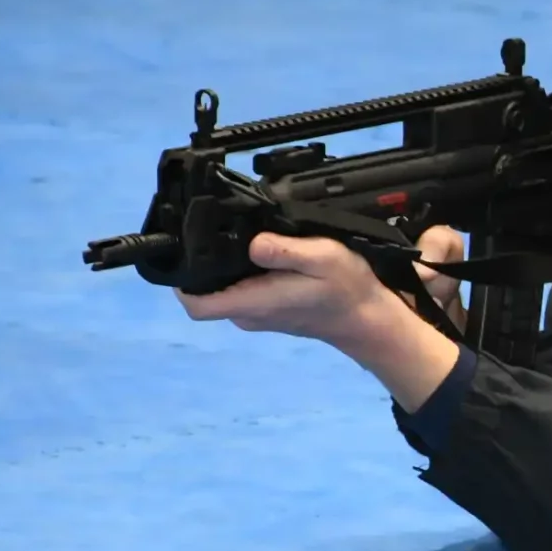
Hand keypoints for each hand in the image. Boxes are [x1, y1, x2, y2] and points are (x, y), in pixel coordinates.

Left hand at [176, 232, 461, 410]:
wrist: (369, 319)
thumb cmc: (348, 289)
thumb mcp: (324, 257)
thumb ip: (285, 250)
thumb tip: (252, 242)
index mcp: (253, 302)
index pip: (195, 304)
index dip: (182, 280)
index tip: (186, 251)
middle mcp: (249, 313)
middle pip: (206, 292)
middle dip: (205, 264)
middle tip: (215, 231)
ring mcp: (259, 314)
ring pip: (225, 289)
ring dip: (226, 267)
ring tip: (242, 238)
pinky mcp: (271, 310)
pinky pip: (244, 291)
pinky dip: (245, 274)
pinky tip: (264, 254)